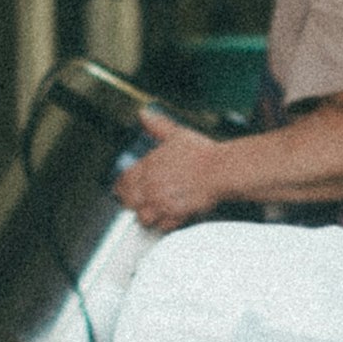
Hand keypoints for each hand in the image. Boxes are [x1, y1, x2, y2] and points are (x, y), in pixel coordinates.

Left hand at [115, 113, 238, 229]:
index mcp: (149, 166)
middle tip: (134, 202)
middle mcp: (152, 186)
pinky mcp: (177, 215)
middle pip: (129, 202)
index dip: (121, 186)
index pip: (124, 180)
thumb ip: (157, 125)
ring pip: (143, 217)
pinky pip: (163, 226)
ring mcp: (163, 202)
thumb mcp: (176, 134)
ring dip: (146, 215)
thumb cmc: (202, 154)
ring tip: (150, 212)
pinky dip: (164, 224)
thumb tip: (145, 115)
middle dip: (130, 202)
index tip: (121, 188)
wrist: (221, 171)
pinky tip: (167, 218)